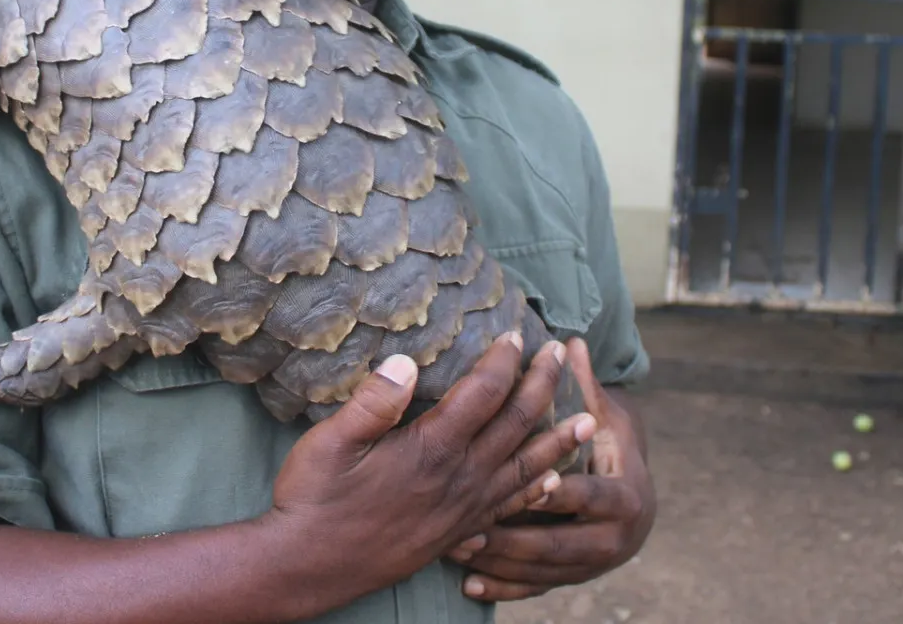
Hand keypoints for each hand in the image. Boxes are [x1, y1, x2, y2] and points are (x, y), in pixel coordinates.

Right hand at [259, 332, 600, 609]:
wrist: (310, 567)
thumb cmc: (314, 499)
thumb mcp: (328, 441)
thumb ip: (372, 402)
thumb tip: (407, 362)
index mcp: (430, 448)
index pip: (482, 394)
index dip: (503, 361)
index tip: (517, 335)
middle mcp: (457, 478)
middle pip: (515, 424)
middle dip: (542, 385)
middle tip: (561, 354)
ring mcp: (462, 509)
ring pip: (525, 467)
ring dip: (558, 439)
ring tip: (591, 420)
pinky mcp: (458, 533)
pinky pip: (510, 506)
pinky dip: (536, 489)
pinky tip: (552, 481)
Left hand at [445, 338, 655, 601]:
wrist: (632, 496)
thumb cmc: (610, 443)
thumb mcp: (605, 415)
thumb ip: (587, 385)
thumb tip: (571, 340)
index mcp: (625, 497)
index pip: (591, 497)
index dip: (562, 492)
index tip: (533, 481)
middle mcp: (613, 539)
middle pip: (558, 546)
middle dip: (513, 538)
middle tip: (469, 528)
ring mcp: (589, 565)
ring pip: (539, 571)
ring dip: (499, 562)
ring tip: (456, 549)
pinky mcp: (568, 579)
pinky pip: (533, 590)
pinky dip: (503, 589)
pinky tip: (469, 588)